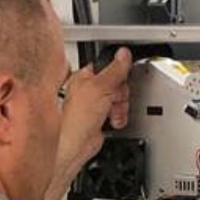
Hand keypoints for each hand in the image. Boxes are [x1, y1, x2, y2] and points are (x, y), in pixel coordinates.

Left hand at [57, 47, 132, 174]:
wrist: (76, 146)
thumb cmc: (77, 119)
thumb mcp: (100, 88)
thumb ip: (115, 70)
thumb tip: (123, 54)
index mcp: (84, 77)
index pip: (108, 66)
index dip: (118, 73)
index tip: (121, 78)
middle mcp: (89, 90)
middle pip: (117, 84)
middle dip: (120, 94)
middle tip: (113, 99)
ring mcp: (95, 105)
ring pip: (119, 99)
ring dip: (120, 107)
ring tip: (111, 113)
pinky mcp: (101, 119)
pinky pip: (118, 113)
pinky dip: (118, 118)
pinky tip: (112, 121)